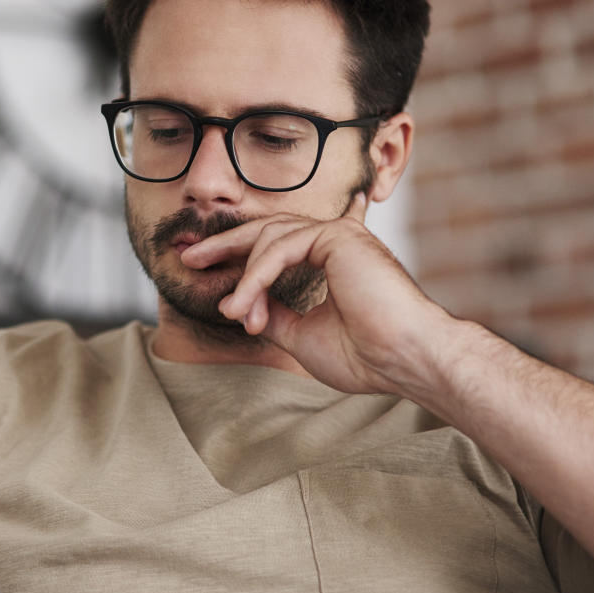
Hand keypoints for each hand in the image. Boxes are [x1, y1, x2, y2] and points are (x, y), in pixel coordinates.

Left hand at [180, 194, 451, 394]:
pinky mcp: (339, 237)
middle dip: (225, 243)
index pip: (276, 245)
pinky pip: (281, 249)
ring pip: (270, 241)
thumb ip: (272, 315)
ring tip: (230, 312)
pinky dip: (257, 277)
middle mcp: (337, 241)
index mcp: (333, 259)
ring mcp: (339, 235)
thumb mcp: (301, 336)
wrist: (404, 362)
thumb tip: (240, 305)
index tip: (202, 266)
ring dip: (245, 280)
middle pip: (268, 229)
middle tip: (189, 257)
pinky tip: (244, 303)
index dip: (237, 253)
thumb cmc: (366, 356)